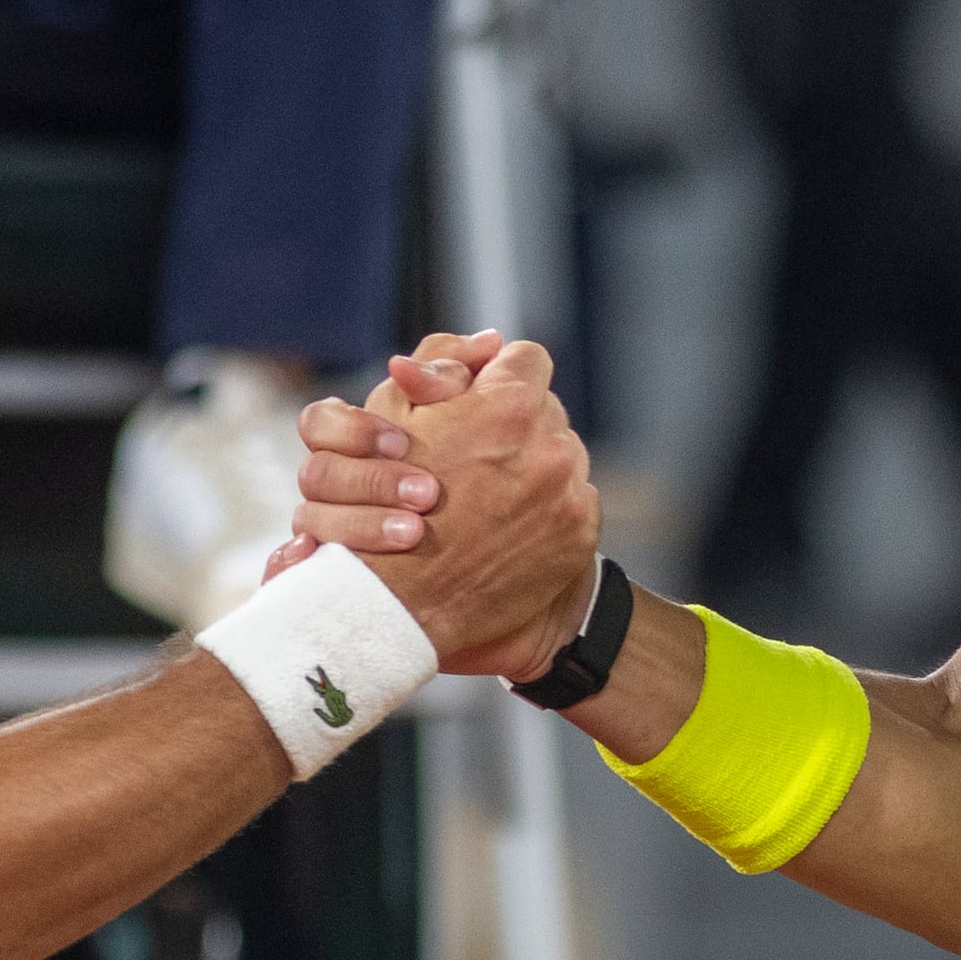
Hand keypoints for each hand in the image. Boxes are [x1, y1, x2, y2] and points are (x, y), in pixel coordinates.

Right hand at [287, 332, 505, 570]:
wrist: (492, 575)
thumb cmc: (479, 483)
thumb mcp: (476, 420)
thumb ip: (465, 377)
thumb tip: (489, 343)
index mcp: (354, 446)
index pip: (322, 423)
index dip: (356, 430)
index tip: (402, 442)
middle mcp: (335, 488)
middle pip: (315, 473)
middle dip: (372, 481)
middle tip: (429, 494)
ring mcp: (326, 534)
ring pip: (306, 523)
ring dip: (359, 526)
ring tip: (416, 534)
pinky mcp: (324, 578)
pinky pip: (280, 571)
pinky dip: (287, 565)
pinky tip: (314, 562)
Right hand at [314, 335, 597, 677]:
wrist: (403, 615)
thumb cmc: (380, 509)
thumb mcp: (390, 421)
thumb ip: (436, 369)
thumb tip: (489, 344)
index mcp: (507, 405)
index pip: (524, 359)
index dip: (495, 376)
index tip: (475, 400)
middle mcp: (551, 444)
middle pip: (543, 409)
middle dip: (510, 424)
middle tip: (472, 456)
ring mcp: (571, 492)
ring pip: (559, 453)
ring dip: (529, 465)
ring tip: (485, 498)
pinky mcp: (580, 534)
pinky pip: (573, 500)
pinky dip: (546, 509)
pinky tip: (506, 528)